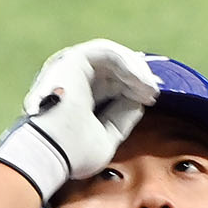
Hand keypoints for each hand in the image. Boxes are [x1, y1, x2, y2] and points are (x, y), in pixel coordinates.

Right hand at [0, 39, 159, 200]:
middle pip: (115, 69)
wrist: (52, 153)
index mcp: (80, 98)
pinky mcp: (73, 59)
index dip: (134, 88)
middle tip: (155, 91)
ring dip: (136, 71)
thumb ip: (121, 119)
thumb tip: (139, 102)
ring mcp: (72, 68)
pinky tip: (140, 80)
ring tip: (150, 89)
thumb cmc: (73, 154)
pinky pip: (108, 53)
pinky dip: (127, 64)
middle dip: (139, 78)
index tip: (153, 99)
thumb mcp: (106, 137)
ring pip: (113, 59)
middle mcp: (75, 80)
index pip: (112, 85)